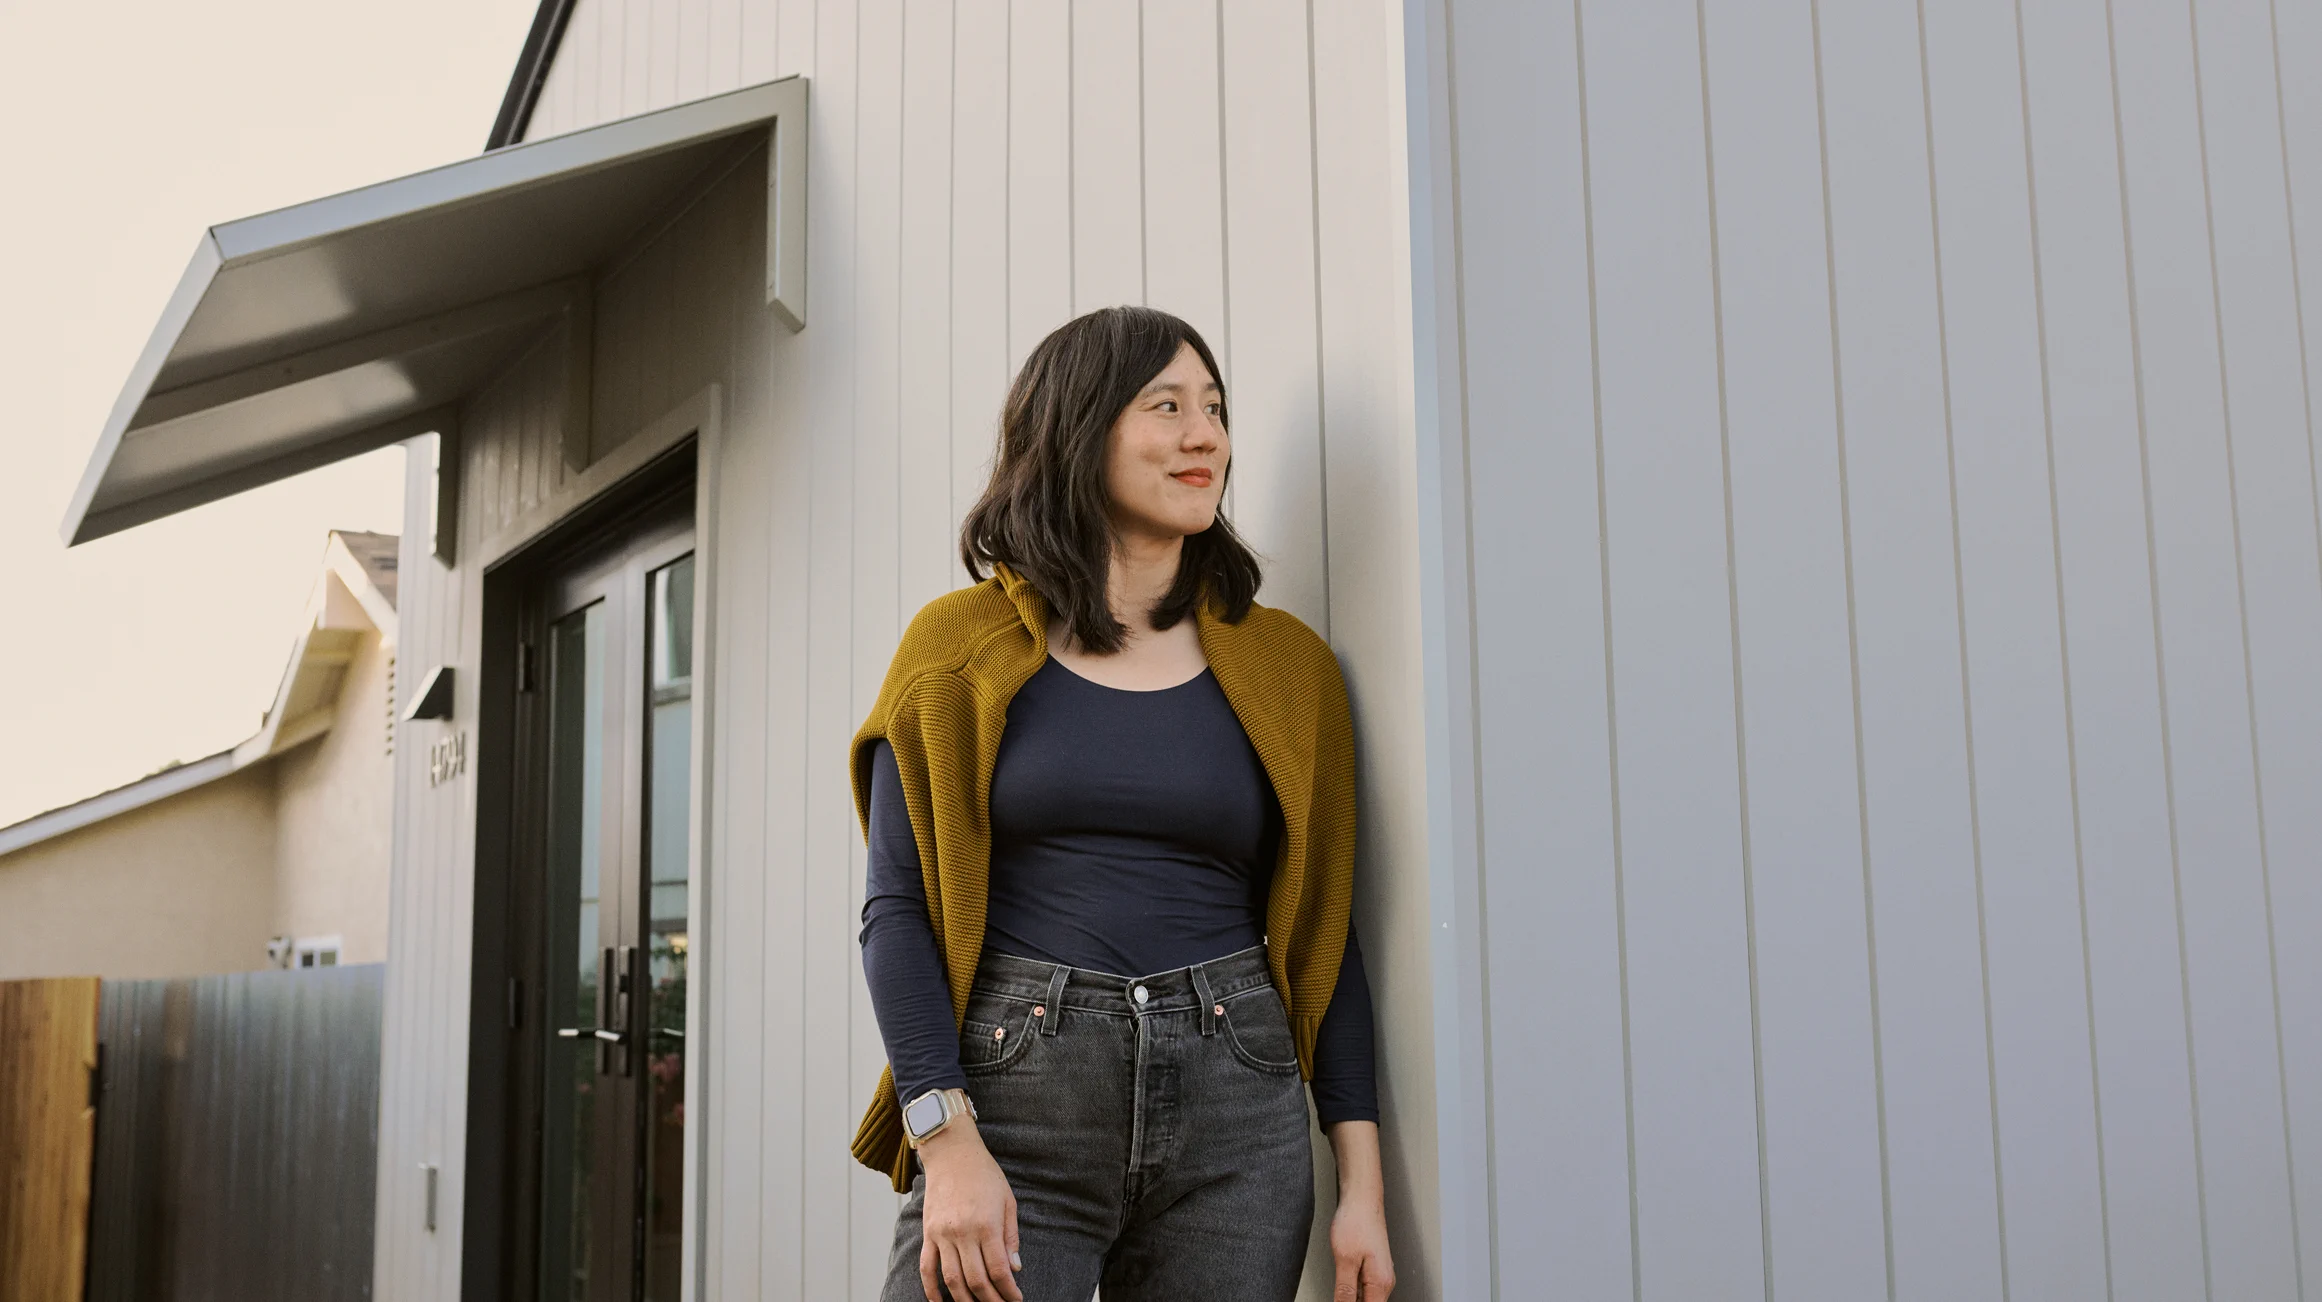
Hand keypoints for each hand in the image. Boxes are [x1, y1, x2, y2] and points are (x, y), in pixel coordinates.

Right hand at [915, 1117, 1021, 1301]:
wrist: (952, 1153)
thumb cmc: (985, 1174)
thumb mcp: (1008, 1201)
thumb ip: (1010, 1237)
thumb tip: (1014, 1268)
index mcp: (987, 1225)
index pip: (998, 1270)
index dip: (1008, 1291)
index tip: (1015, 1300)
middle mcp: (963, 1233)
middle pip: (976, 1280)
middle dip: (990, 1300)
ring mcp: (942, 1234)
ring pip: (952, 1279)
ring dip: (964, 1300)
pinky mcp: (928, 1233)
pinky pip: (926, 1267)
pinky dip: (931, 1289)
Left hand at [1330, 1194, 1395, 1300]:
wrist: (1362, 1198)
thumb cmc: (1356, 1221)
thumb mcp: (1344, 1260)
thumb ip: (1344, 1290)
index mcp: (1380, 1282)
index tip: (1340, 1301)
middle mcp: (1385, 1280)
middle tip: (1338, 1293)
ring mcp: (1380, 1273)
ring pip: (1366, 1297)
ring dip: (1352, 1298)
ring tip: (1339, 1287)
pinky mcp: (1374, 1266)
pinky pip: (1364, 1287)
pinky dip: (1353, 1290)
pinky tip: (1342, 1283)